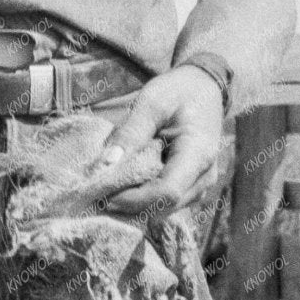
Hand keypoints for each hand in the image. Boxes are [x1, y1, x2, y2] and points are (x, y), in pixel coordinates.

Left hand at [93, 65, 225, 217]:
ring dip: (134, 207)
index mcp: (197, 153)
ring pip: (164, 210)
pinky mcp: (191, 187)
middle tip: (95, 197)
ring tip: (104, 194)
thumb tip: (106, 164)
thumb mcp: (151, 102)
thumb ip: (130, 132)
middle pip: (165, 206)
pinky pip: (166, 204)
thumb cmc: (177, 92)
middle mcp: (204, 175)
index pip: (167, 191)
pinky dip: (143, 201)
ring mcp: (200, 184)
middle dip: (130, 206)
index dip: (134, 199)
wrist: (202, 89)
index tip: (103, 195)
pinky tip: (121, 191)